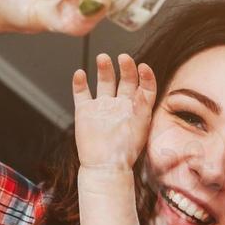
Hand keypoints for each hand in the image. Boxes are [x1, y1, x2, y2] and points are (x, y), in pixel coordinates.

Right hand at [72, 54, 157, 172]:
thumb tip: (142, 87)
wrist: (104, 167)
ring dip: (104, 68)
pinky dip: (79, 82)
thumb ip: (142, 105)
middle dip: (125, 67)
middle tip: (123, 57)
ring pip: (104, 81)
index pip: (144, 86)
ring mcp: (102, 107)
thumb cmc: (125, 152)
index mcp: (137, 109)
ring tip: (104, 58)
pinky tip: (80, 74)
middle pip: (125, 79)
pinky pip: (81, 93)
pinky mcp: (85, 111)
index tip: (143, 67)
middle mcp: (121, 105)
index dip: (145, 75)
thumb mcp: (140, 126)